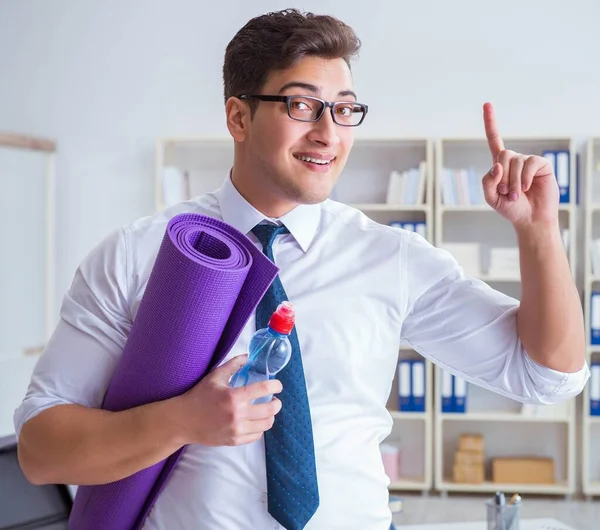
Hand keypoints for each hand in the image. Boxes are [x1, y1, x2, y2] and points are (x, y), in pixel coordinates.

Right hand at [175, 354, 282, 445]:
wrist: (184, 420)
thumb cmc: (199, 396)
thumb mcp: (215, 376)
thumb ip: (233, 365)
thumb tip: (248, 356)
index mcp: (234, 396)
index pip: (264, 389)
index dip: (276, 385)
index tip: (278, 385)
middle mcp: (237, 414)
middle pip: (270, 409)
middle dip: (277, 403)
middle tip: (274, 399)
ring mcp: (236, 430)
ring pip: (266, 424)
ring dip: (270, 416)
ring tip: (267, 410)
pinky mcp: (234, 441)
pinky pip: (256, 436)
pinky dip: (260, 428)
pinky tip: (256, 421)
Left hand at [482, 102, 559, 227]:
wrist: (529, 219)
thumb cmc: (510, 208)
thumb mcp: (490, 197)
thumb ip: (487, 181)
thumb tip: (497, 164)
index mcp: (500, 164)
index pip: (494, 140)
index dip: (491, 122)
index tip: (487, 104)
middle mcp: (514, 159)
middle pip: (502, 155)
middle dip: (502, 177)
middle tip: (506, 193)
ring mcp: (528, 161)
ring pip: (514, 162)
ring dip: (512, 182)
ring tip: (515, 195)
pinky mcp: (541, 165)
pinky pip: (529, 164)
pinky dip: (524, 178)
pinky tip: (527, 188)